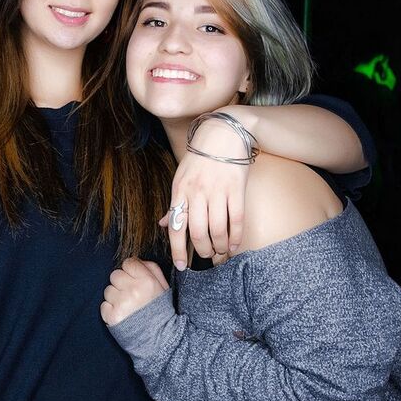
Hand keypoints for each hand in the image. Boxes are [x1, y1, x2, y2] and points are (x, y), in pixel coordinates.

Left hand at [101, 258, 168, 325]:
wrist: (159, 339)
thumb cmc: (161, 310)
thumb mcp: (164, 287)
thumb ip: (152, 269)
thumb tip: (136, 261)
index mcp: (147, 281)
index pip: (128, 263)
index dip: (130, 271)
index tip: (133, 279)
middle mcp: (133, 290)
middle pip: (115, 275)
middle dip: (121, 283)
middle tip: (131, 294)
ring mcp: (121, 303)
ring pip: (108, 290)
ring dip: (115, 297)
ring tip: (127, 306)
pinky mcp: (112, 316)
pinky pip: (104, 305)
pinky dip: (111, 310)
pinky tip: (122, 314)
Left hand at [162, 118, 250, 266]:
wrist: (222, 133)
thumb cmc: (200, 159)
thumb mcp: (180, 178)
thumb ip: (175, 203)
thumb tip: (163, 224)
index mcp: (179, 191)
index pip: (176, 227)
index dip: (177, 250)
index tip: (181, 266)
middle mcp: (197, 192)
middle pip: (197, 232)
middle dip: (202, 250)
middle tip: (207, 257)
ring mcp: (217, 190)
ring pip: (217, 228)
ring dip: (220, 246)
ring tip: (221, 251)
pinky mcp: (237, 188)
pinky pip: (237, 219)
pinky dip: (236, 236)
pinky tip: (234, 244)